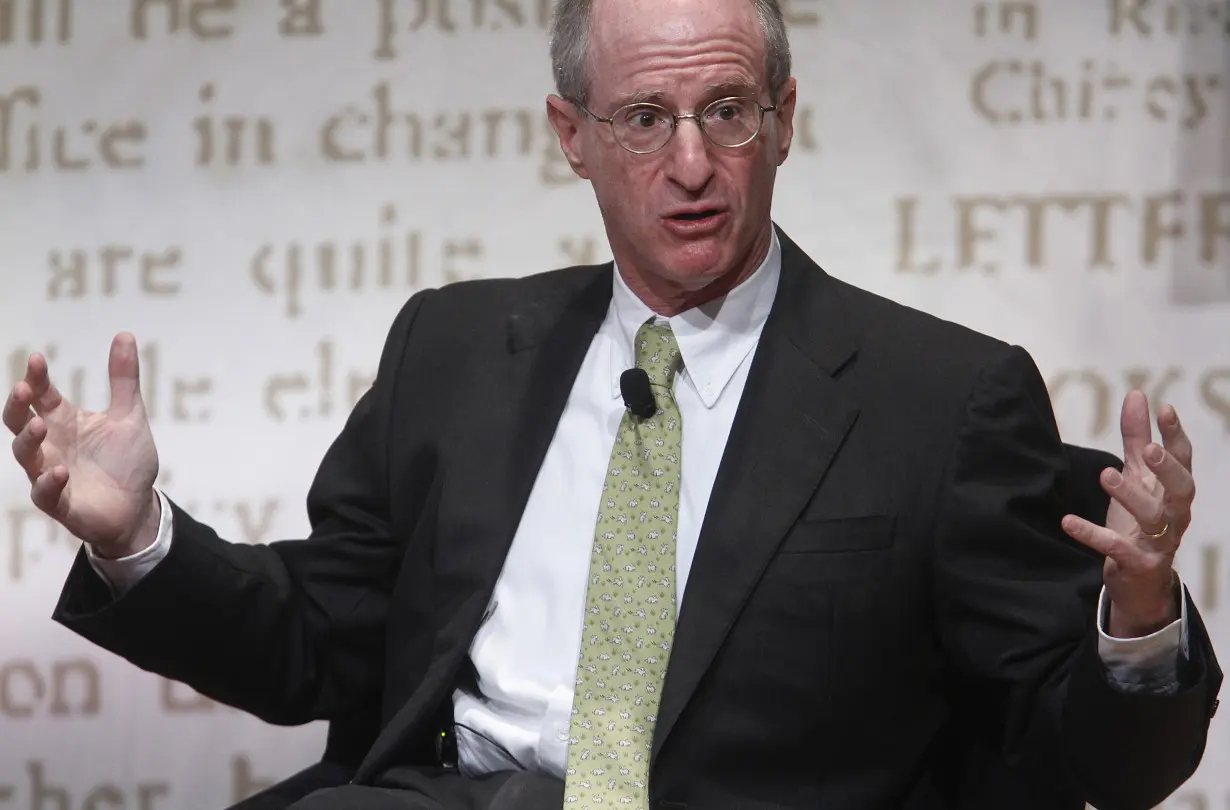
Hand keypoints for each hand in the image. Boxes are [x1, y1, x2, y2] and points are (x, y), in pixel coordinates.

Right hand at [3, 333, 160, 557]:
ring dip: (28, 439)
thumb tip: (124, 334)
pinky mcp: (59, 502)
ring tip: (40, 425)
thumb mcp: (129, 415)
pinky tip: (61, 471)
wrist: (137, 507)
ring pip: (24, 454)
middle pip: (18, 420)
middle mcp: (50, 444)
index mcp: (63, 420)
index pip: (41, 393)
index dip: (36, 376)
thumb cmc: (127, 461)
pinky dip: (49, 481)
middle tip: (23, 389)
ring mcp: (49, 472)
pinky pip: (44, 493)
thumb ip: (124, 379)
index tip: (38, 359)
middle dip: (17, 405)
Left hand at [1062, 390, 1192, 637]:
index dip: (1176, 435)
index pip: (1184, 460)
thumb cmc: (1140, 522)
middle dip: (1167, 468)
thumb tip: (1137, 394)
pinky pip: (1118, 549)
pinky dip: (1093, 535)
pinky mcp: (1139, 564)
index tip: (1165, 409)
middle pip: (1182, 489)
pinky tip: (1068, 521)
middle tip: (1148, 450)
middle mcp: (1174, 515)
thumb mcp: (1138, 478)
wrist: (1140, 582)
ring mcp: (1160, 542)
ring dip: (1130, 496)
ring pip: (1153, 517)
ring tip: (1105, 474)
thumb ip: (1137, 439)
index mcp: (1173, 491)